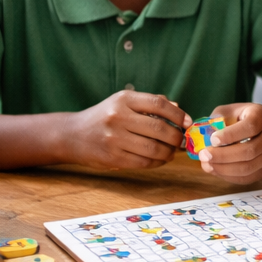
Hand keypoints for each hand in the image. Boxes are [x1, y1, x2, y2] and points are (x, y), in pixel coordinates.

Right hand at [64, 91, 188, 169]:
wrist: (73, 135)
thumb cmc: (104, 117)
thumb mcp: (123, 103)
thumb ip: (150, 104)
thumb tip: (178, 110)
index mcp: (124, 99)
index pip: (158, 104)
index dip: (177, 114)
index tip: (187, 122)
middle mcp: (118, 117)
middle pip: (159, 128)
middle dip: (176, 137)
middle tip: (181, 140)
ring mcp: (115, 138)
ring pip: (153, 148)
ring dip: (169, 152)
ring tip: (171, 151)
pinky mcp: (113, 157)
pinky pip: (143, 162)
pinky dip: (157, 162)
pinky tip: (160, 159)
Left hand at [199, 103, 261, 183]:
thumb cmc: (242, 118)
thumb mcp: (229, 111)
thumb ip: (217, 121)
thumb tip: (202, 137)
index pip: (250, 127)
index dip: (230, 135)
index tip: (212, 139)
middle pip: (249, 150)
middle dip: (223, 155)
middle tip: (204, 155)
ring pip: (248, 167)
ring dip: (224, 168)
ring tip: (207, 164)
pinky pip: (247, 177)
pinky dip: (229, 176)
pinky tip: (216, 170)